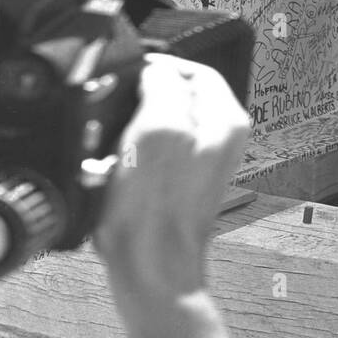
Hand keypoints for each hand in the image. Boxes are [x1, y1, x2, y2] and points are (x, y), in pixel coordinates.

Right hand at [93, 55, 250, 296]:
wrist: (149, 270)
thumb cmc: (155, 213)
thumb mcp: (159, 128)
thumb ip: (162, 85)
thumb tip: (154, 69)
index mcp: (225, 118)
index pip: (194, 67)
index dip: (155, 67)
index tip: (125, 78)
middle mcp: (219, 138)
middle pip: (175, 93)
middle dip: (141, 98)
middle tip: (116, 115)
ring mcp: (199, 161)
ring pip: (159, 121)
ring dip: (130, 127)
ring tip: (113, 146)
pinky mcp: (176, 181)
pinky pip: (148, 150)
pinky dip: (126, 153)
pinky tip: (112, 169)